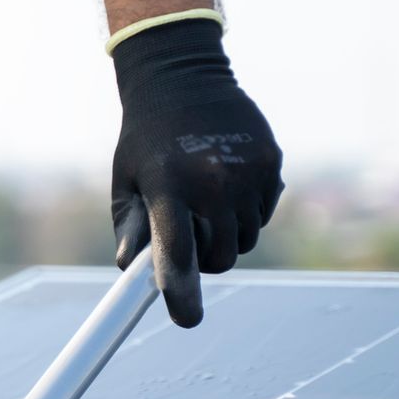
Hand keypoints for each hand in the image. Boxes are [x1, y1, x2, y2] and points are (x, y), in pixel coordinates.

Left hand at [110, 17, 282, 326]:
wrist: (183, 79)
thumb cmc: (146, 139)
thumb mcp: (126, 179)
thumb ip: (132, 226)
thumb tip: (132, 267)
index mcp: (168, 185)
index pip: (177, 251)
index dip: (181, 290)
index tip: (187, 319)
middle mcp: (211, 180)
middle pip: (221, 257)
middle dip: (206, 260)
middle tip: (190, 235)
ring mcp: (246, 172)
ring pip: (245, 240)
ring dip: (227, 236)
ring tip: (205, 201)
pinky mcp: (271, 163)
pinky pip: (263, 214)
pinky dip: (248, 212)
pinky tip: (227, 182)